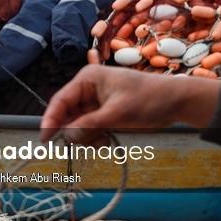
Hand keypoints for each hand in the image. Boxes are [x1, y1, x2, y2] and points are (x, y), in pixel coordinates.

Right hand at [40, 65, 220, 144]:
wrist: (175, 102)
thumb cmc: (148, 99)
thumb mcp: (118, 112)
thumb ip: (90, 125)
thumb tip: (67, 137)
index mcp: (87, 79)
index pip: (60, 100)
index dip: (50, 120)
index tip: (45, 139)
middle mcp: (87, 89)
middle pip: (67, 115)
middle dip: (75, 131)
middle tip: (89, 141)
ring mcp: (95, 102)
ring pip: (77, 125)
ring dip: (87, 136)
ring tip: (105, 139)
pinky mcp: (103, 113)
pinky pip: (88, 129)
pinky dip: (94, 138)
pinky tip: (108, 139)